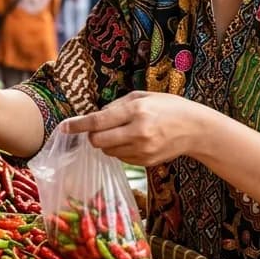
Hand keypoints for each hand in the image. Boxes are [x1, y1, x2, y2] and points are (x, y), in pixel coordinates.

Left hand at [65, 91, 203, 166]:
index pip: (98, 121)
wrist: (196, 129)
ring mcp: (142, 150)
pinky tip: (133, 141)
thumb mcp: (143, 96)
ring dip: (107, 142)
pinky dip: (120, 150)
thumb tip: (94, 116)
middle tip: (97, 129)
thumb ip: (117, 105)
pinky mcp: (145, 162)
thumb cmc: (168, 107)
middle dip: (91, 136)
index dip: (77, 125)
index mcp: (136, 111)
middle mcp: (138, 132)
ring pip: (107, 151)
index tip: (63, 128)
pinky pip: (120, 158)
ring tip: (122, 132)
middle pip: (98, 141)